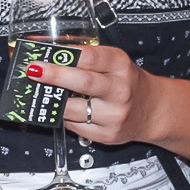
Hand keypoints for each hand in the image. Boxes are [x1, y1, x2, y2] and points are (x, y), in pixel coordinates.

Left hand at [33, 42, 160, 145]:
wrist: (154, 110)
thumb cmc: (130, 82)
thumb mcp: (115, 63)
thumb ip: (89, 59)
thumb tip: (54, 57)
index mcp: (121, 66)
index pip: (90, 57)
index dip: (66, 55)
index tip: (46, 54)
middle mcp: (119, 90)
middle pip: (82, 82)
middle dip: (54, 76)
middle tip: (34, 71)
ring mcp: (114, 114)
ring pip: (73, 109)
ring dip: (55, 101)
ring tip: (45, 93)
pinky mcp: (107, 134)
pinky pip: (75, 126)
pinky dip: (66, 117)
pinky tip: (65, 109)